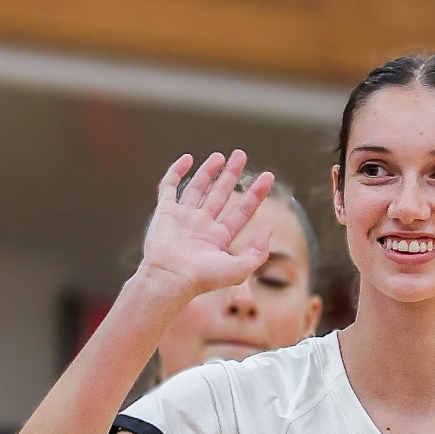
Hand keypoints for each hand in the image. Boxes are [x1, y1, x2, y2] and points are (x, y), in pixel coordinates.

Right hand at [139, 151, 275, 296]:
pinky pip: (169, 187)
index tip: (269, 177)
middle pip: (220, 194)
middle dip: (231, 174)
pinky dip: (177, 171)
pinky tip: (188, 158)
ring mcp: (183, 217)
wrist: (170, 278)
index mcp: (219, 238)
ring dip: (208, 171)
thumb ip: (258, 253)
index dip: (256, 194)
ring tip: (220, 156)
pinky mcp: (165, 212)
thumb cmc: (202, 278)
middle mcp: (202, 225)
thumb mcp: (239, 270)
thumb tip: (269, 230)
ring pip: (198, 188)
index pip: (243, 211)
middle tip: (240, 155)